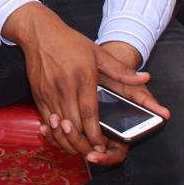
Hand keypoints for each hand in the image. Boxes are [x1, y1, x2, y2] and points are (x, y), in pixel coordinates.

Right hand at [45, 41, 168, 164]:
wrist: (40, 33)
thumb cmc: (70, 42)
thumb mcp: (98, 53)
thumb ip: (122, 70)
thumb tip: (145, 78)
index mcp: (83, 77)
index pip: (90, 113)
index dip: (96, 133)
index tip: (102, 145)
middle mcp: (65, 86)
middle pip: (75, 123)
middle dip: (84, 140)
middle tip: (93, 151)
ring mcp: (50, 91)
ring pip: (60, 124)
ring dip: (69, 138)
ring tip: (79, 146)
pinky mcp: (38, 94)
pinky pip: (47, 118)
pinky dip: (55, 129)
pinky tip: (63, 134)